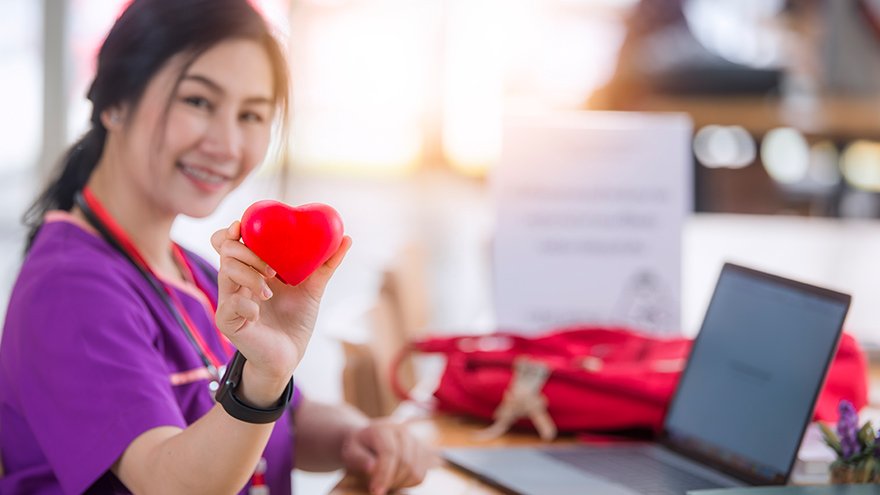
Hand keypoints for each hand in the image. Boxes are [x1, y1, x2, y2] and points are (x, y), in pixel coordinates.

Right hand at [211, 221, 351, 401]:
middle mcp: (236, 281)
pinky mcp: (228, 322)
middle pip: (226, 251)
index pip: (229, 242)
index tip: (242, 225)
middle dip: (249, 253)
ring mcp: (229, 300)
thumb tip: (346, 238)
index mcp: (251, 268)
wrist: (290, 355)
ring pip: (226, 272)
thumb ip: (326, 264)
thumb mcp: (313, 288)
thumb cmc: (295, 319)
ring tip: (269, 292)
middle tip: (271, 270)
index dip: (231, 231)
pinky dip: (247, 306)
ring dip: (250, 278)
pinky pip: (230, 305)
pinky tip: (258, 314)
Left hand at [340, 419, 439, 494]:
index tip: (376, 491)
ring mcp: (415, 441)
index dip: (384, 475)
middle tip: (377, 489)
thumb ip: (359, 459)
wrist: (368, 440)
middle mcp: (403, 431)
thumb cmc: (358, 448)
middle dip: (391, 481)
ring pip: (415, 470)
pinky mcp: (422, 452)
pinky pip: (421, 475)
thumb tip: (371, 468)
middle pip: (405, 462)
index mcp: (383, 428)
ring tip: (384, 482)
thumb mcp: (350, 452)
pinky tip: (394, 480)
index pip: (390, 453)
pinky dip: (408, 483)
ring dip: (399, 483)